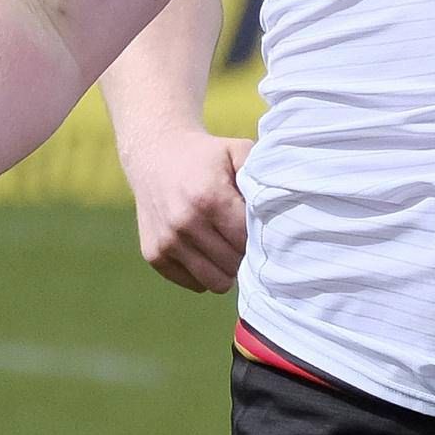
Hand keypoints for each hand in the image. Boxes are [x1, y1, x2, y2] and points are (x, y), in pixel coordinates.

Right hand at [117, 115, 246, 292]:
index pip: (248, 241)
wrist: (153, 154)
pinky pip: (195, 284)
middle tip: (242, 237)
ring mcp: (167, 242)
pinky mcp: (154, 255)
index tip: (259, 227)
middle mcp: (185, 223)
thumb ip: (261, 175)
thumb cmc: (204, 156)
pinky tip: (204, 250)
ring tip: (227, 247)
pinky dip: (204, 273)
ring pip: (216, 282)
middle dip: (244, 254)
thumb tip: (281, 209)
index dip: (259, 238)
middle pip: (234, 264)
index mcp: (209, 198)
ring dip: (226, 269)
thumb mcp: (236, 150)